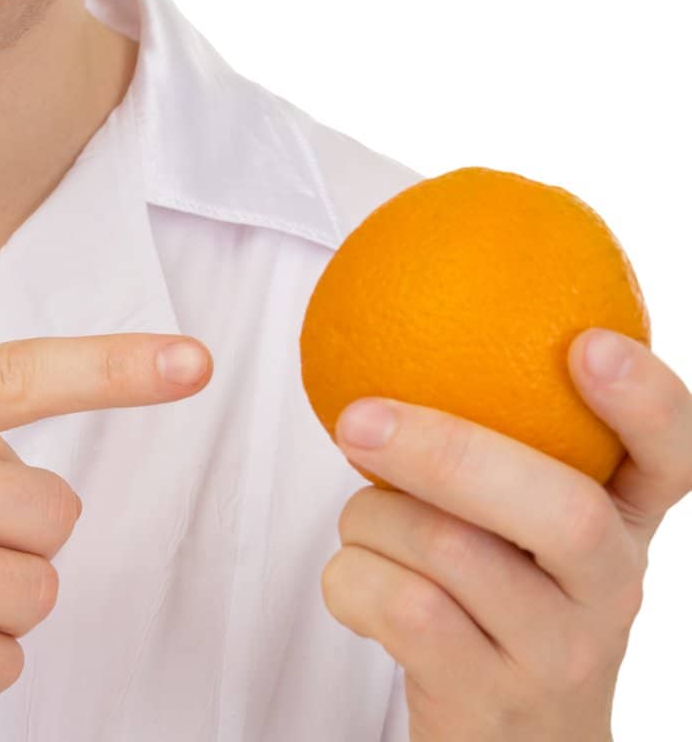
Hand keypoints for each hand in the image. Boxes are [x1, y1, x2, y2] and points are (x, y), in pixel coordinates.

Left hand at [320, 329, 691, 740]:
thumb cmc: (495, 595)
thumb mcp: (519, 516)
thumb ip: (495, 430)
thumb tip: (399, 310)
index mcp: (626, 518)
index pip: (676, 454)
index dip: (646, 399)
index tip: (587, 343)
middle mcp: (613, 589)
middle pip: (561, 512)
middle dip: (448, 453)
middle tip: (359, 418)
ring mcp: (559, 655)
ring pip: (451, 555)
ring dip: (374, 520)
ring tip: (365, 520)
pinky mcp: (490, 703)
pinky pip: (403, 611)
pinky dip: (352, 579)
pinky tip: (354, 580)